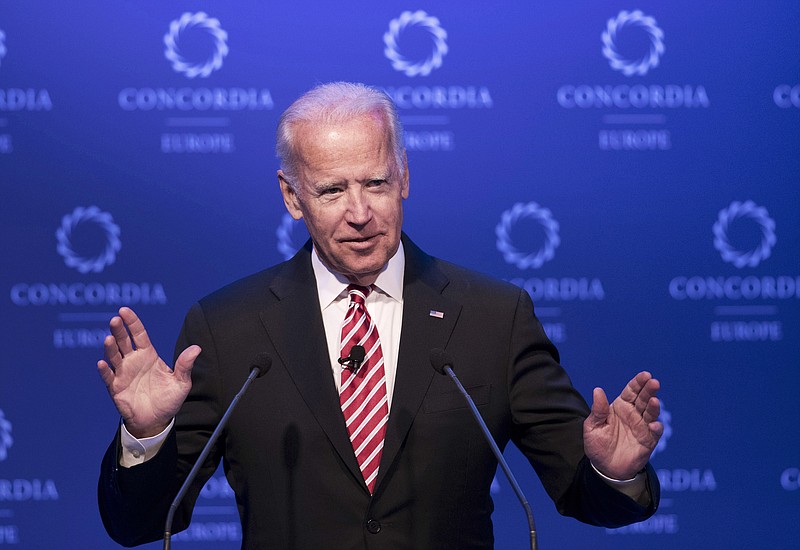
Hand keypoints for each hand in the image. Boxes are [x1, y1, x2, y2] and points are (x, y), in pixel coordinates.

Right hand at [97, 307, 199, 437]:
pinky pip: (108, 377)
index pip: (139, 334)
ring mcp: (123, 373)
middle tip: (115, 320)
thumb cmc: (169, 400)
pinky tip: (102, 363)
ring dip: (110, 347)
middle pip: (124, 341)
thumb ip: (185, 365)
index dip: (132, 322)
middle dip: (119, 330)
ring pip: (114, 356)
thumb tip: (197, 348)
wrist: (157, 421)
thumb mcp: (181, 383)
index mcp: (149, 355)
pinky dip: (105, 370)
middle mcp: (133, 361)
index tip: (124, 310)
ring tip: (109, 339)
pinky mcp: (116, 388)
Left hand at [583, 371, 662, 479]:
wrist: (604, 468)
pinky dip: (656, 428)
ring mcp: (642, 428)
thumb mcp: (592, 427)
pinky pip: (654, 434)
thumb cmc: (597, 445)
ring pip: (651, 414)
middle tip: (654, 382)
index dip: (638, 382)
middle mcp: (634, 415)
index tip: (645, 375)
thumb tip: (597, 390)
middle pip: (643, 399)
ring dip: (654, 407)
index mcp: (620, 407)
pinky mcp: (647, 442)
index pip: (631, 391)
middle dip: (649, 390)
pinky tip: (654, 425)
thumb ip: (597, 410)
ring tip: (654, 401)